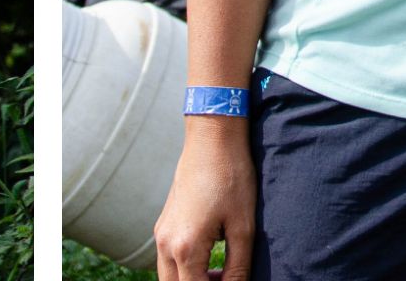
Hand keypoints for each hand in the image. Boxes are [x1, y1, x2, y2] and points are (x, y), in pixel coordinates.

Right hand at [153, 121, 256, 280]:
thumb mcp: (243, 228)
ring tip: (222, 276)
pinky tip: (211, 262)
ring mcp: (161, 232)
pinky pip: (168, 259)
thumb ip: (238, 268)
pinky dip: (185, 269)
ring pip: (168, 276)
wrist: (212, 138)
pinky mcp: (164, 223)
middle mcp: (166, 242)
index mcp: (185, 247)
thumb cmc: (232, 178)